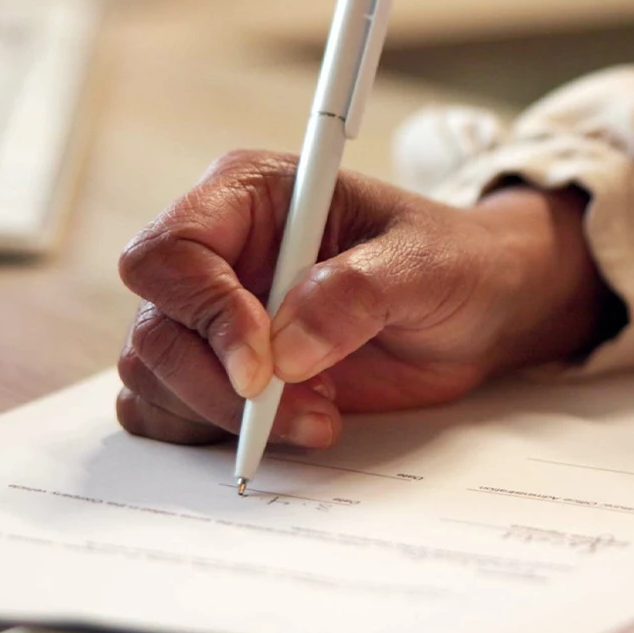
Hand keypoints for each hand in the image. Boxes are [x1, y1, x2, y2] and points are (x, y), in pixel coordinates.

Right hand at [114, 151, 606, 447]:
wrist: (479, 310)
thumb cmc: (452, 262)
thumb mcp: (425, 264)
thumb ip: (356, 293)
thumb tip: (286, 350)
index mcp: (247, 197)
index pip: (169, 253)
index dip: (204, 313)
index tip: (262, 367)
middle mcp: (216, 256)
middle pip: (155, 330)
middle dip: (218, 386)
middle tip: (306, 409)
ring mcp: (211, 319)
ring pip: (154, 379)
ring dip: (226, 418)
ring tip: (319, 415)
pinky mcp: (221, 373)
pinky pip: (170, 414)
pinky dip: (214, 435)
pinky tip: (290, 425)